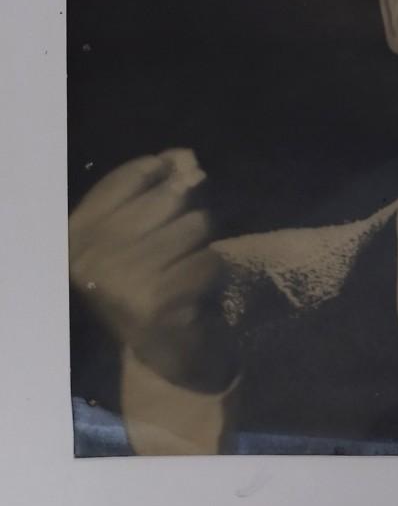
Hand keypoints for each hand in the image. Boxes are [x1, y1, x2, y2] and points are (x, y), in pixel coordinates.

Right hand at [68, 150, 237, 392]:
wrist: (166, 350)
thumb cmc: (155, 278)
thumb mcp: (146, 230)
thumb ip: (160, 188)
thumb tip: (183, 156)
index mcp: (78, 234)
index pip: (132, 174)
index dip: (165, 171)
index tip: (174, 182)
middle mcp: (90, 257)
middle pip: (172, 196)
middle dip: (190, 212)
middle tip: (181, 244)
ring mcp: (120, 281)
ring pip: (196, 225)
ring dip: (202, 244)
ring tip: (184, 268)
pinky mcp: (156, 302)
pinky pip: (208, 259)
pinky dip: (211, 271)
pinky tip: (193, 291)